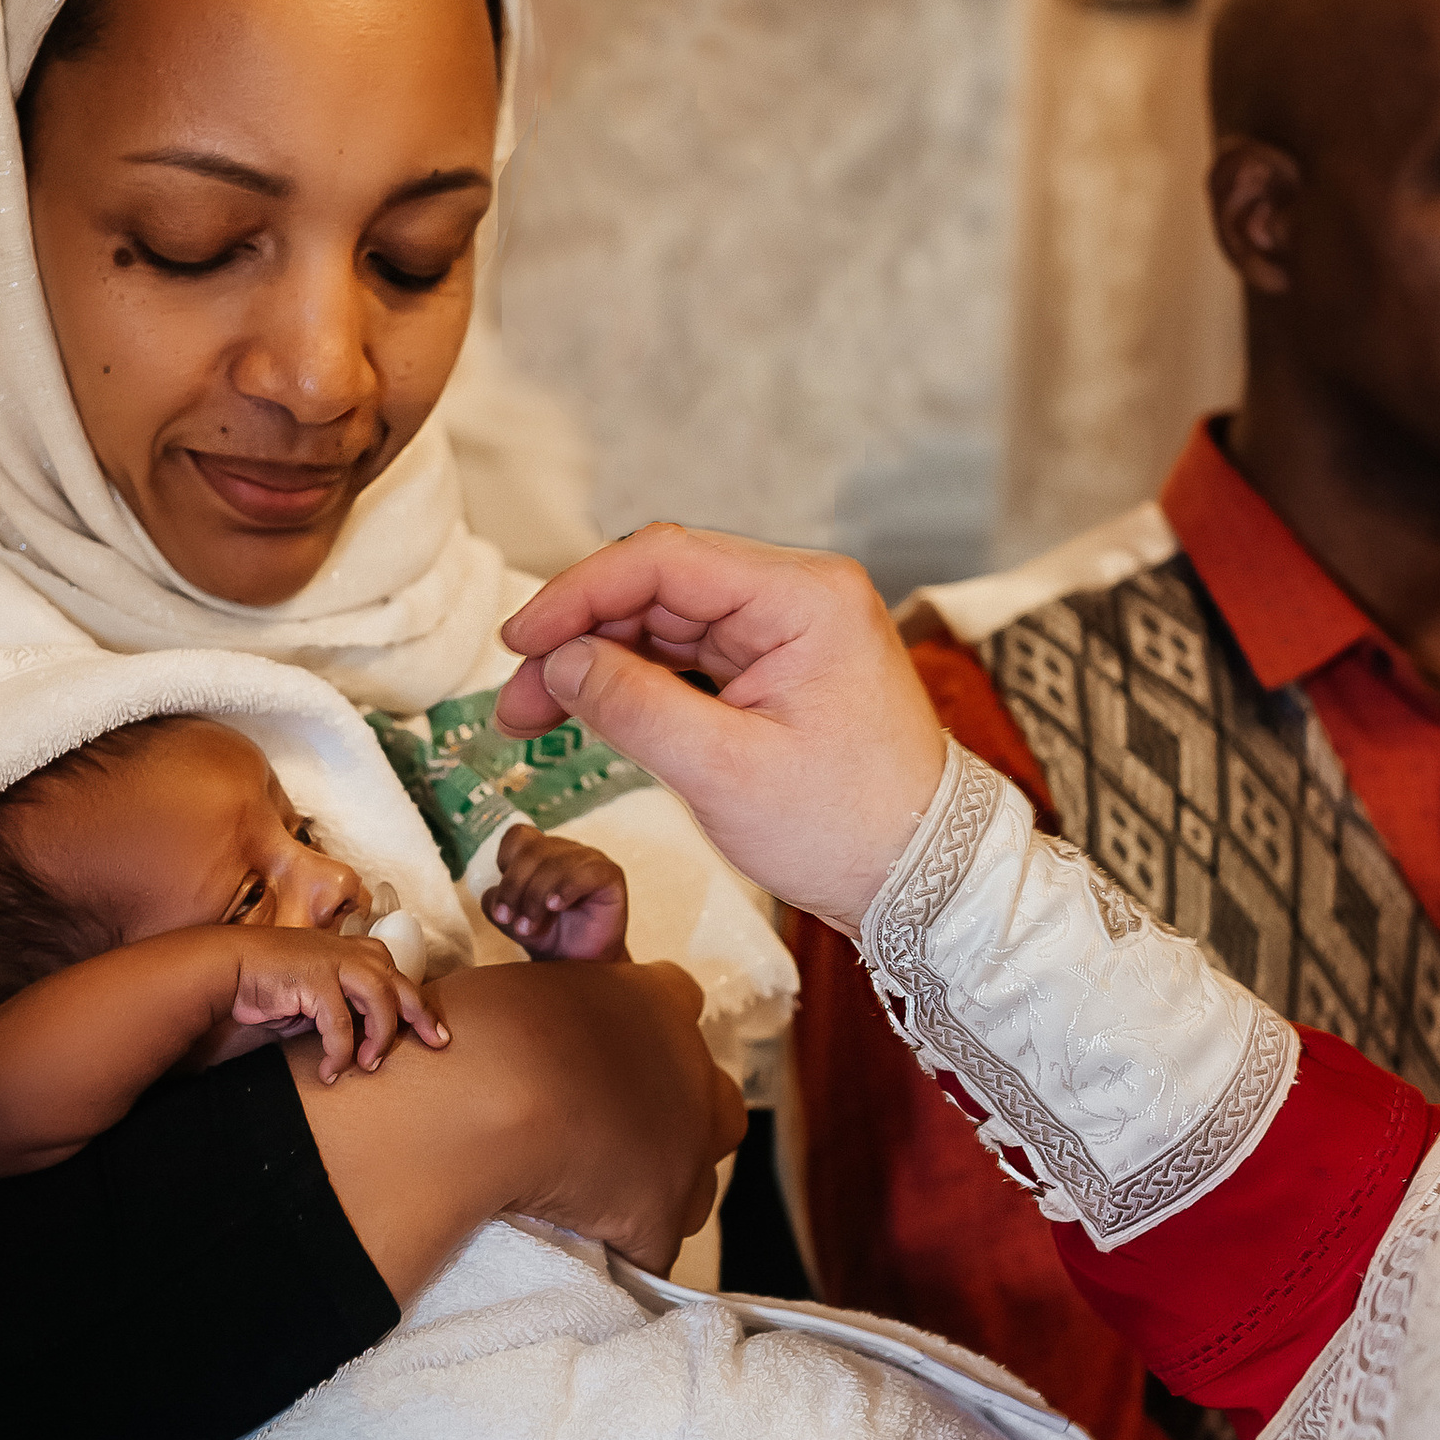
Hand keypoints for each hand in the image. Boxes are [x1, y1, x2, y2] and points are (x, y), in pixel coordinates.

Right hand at [200, 928, 447, 1085]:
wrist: (228, 966)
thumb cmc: (269, 983)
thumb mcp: (316, 995)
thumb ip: (343, 1007)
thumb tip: (365, 1039)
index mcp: (352, 953)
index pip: (397, 976)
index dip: (416, 1005)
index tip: (434, 1034)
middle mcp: (349, 953)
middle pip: (399, 984)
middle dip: (420, 1016)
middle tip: (435, 1044)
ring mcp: (333, 961)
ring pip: (379, 999)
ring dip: (378, 1036)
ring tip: (369, 1065)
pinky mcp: (315, 977)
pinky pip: (339, 1022)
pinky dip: (339, 1051)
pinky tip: (330, 1070)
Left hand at [484, 823, 630, 961]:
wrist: (580, 965)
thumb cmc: (550, 937)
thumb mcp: (513, 922)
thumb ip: (497, 904)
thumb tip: (493, 896)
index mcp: (541, 854)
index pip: (518, 837)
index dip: (505, 861)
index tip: (503, 897)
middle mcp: (564, 851)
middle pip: (532, 851)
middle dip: (514, 888)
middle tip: (511, 921)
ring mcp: (589, 860)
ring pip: (555, 863)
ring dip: (535, 897)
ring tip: (529, 926)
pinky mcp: (610, 875)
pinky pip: (587, 872)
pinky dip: (565, 888)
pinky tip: (555, 906)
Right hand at [496, 957, 744, 1264]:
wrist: (480, 1102)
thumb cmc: (477, 1033)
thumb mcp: (521, 987)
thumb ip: (556, 1004)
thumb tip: (537, 1026)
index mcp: (652, 1000)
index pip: (676, 1003)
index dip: (643, 1038)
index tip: (603, 1058)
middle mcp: (690, 1069)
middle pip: (711, 1102)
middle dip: (671, 1121)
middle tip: (604, 1133)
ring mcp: (688, 1147)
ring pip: (695, 1180)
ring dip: (655, 1189)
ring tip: (589, 1197)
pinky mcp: (663, 1217)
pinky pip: (651, 1250)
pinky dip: (623, 1256)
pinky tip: (584, 1252)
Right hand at [497, 526, 948, 932]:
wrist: (924, 879)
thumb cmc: (847, 829)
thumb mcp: (725, 772)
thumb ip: (634, 705)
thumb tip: (559, 663)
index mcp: (804, 596)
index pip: (664, 559)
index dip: (577, 594)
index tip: (518, 639)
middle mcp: (799, 596)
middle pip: (659, 587)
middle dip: (578, 636)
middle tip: (515, 700)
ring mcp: (789, 631)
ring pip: (666, 623)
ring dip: (598, 663)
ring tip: (533, 716)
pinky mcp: (778, 668)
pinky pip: (690, 657)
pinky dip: (636, 683)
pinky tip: (588, 713)